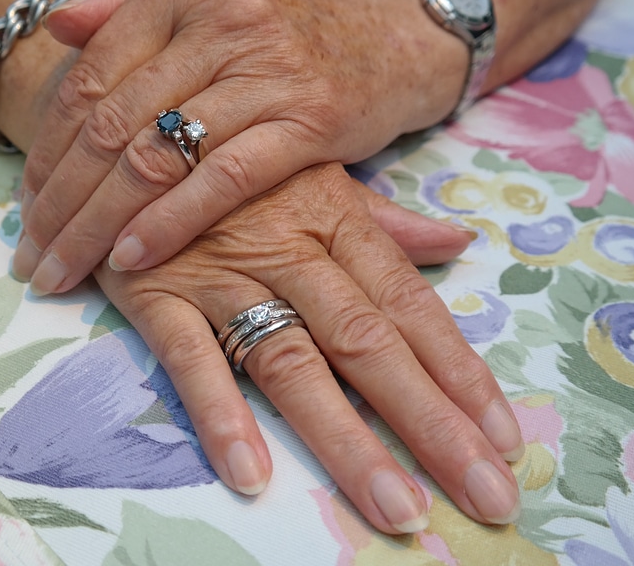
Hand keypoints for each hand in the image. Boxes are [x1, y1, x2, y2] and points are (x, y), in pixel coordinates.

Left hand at [14, 0, 466, 293]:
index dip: (47, 149)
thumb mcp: (208, 4)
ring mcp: (266, 70)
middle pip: (112, 124)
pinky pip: (222, 179)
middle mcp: (220, 21)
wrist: (389, 37)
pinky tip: (132, 257)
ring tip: (65, 268)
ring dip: (100, 223)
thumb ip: (128, 10)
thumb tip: (56, 29)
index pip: (89, 78)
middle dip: (61, 201)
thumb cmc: (285, 32)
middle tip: (31, 254)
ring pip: (157, 156)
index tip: (24, 205)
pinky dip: (171, 222)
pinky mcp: (309, 119)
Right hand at [93, 163, 522, 532]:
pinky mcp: (157, 292)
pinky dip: (220, 414)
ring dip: (346, 439)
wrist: (126, 126)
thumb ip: (382, 222)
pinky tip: (252, 475)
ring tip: (395, 507)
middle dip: (432, 424)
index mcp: (336, 220)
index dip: (460, 371)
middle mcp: (290, 250)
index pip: (411, 305)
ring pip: (293, 363)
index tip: (506, 436)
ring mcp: (223, 273)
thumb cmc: (230, 160)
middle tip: (487, 495)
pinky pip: (190, 358)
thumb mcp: (313, 174)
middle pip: (370, 345)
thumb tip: (456, 241)